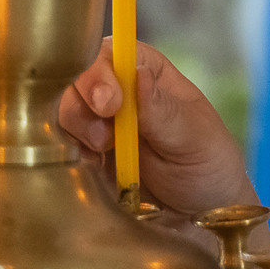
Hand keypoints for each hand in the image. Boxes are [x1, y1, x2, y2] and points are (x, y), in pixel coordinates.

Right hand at [59, 39, 253, 214]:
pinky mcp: (87, 156)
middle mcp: (118, 93)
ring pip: (65, 112)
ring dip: (77, 130)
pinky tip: (94, 166)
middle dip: (83, 104)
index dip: (101, 72)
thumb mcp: (194, 137)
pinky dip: (70, 154)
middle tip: (105, 137)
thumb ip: (163, 111)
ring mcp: (99, 124)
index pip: (110, 54)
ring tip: (104, 151)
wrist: (200, 213)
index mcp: (148, 74)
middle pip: (78, 80)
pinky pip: (62, 146)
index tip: (110, 103)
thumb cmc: (207, 164)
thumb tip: (139, 74)